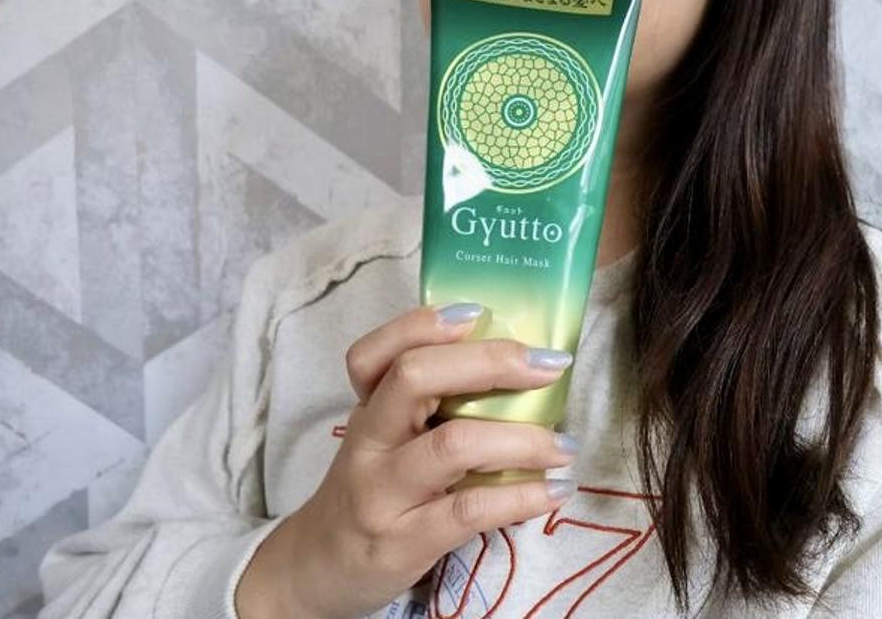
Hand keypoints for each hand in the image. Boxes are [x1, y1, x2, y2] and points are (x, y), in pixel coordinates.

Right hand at [235, 302, 577, 618]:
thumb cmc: (372, 492)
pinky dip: (521, 497)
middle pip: (414, 379)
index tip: (482, 311)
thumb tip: (519, 364)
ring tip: (565, 446)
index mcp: (367, 409)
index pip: (374, 353)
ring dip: (523, 439)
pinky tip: (554, 492)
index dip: (423, 324)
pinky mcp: (402, 541)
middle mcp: (368, 443)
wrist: (317, 570)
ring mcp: (382, 493)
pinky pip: (469, 510)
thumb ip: (429, 405)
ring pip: (453, 445)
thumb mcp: (384, 440)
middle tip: (550, 365)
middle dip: (491, 362)